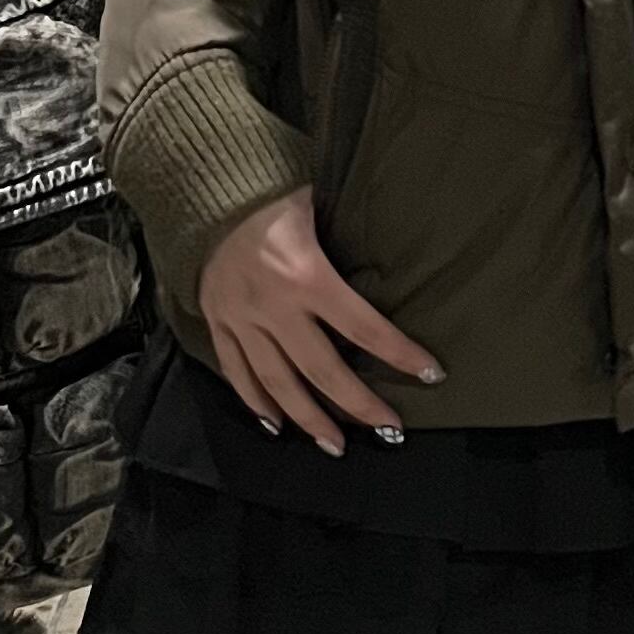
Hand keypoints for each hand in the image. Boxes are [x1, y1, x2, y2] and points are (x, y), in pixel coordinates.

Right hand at [197, 188, 443, 454]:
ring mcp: (241, 320)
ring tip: (335, 446)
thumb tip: (391, 234)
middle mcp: (273, 308)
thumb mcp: (317, 203)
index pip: (363, 326)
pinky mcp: (217, 323)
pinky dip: (255, 401)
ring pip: (277, 384)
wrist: (203, 187)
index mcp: (306, 276)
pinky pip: (236, 372)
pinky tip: (274, 423)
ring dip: (308, 419)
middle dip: (358, 405)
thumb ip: (346, 228)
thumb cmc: (269, 190)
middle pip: (322, 371)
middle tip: (389, 431)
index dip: (399, 353)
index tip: (430, 372)